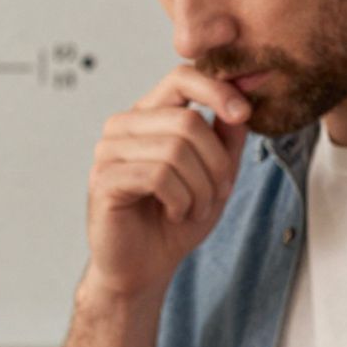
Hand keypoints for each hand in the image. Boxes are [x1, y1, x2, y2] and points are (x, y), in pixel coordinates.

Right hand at [84, 64, 250, 299]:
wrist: (143, 268)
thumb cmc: (174, 221)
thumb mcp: (215, 175)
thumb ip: (226, 137)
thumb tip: (242, 100)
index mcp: (148, 115)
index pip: (181, 77)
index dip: (217, 90)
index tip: (243, 114)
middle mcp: (123, 126)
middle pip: (187, 121)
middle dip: (216, 163)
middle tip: (218, 193)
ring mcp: (108, 151)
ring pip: (176, 150)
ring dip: (200, 188)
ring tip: (195, 208)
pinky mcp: (104, 180)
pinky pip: (158, 176)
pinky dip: (180, 200)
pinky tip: (175, 213)